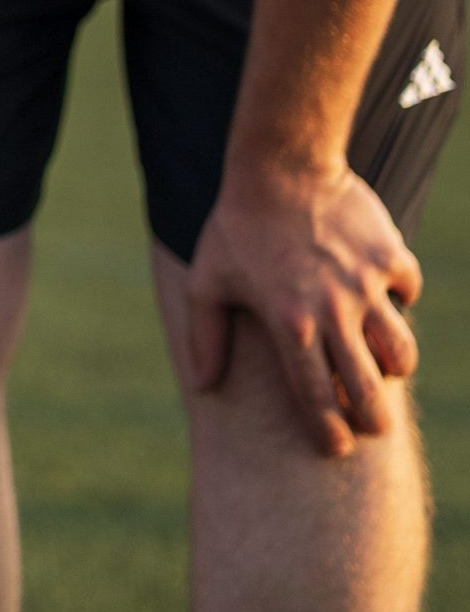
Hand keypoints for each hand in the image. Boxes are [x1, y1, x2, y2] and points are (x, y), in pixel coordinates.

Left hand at [185, 158, 421, 456]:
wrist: (278, 164)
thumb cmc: (235, 226)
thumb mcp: (208, 280)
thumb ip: (205, 337)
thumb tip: (201, 386)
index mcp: (288, 326)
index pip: (315, 399)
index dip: (328, 432)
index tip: (335, 447)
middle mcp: (333, 313)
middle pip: (370, 390)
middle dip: (374, 420)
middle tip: (372, 425)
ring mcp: (366, 287)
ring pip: (401, 351)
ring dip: (393, 365)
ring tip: (379, 364)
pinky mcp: (391, 258)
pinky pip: (409, 291)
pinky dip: (400, 297)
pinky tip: (382, 292)